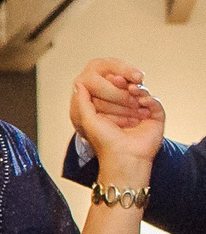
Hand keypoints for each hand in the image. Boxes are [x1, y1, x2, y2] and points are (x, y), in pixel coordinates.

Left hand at [69, 57, 164, 179]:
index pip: (115, 92)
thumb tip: (78, 84)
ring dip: (138, 90)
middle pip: (130, 91)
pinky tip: (142, 100)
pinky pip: (156, 104)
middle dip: (126, 84)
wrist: (123, 156)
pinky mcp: (156, 119)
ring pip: (144, 94)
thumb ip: (82, 102)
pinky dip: (150, 99)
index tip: (111, 77)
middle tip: (121, 79)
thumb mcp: (87, 119)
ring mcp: (143, 115)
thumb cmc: (104, 140)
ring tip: (132, 89)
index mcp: (114, 111)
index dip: (113, 83)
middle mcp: (129, 111)